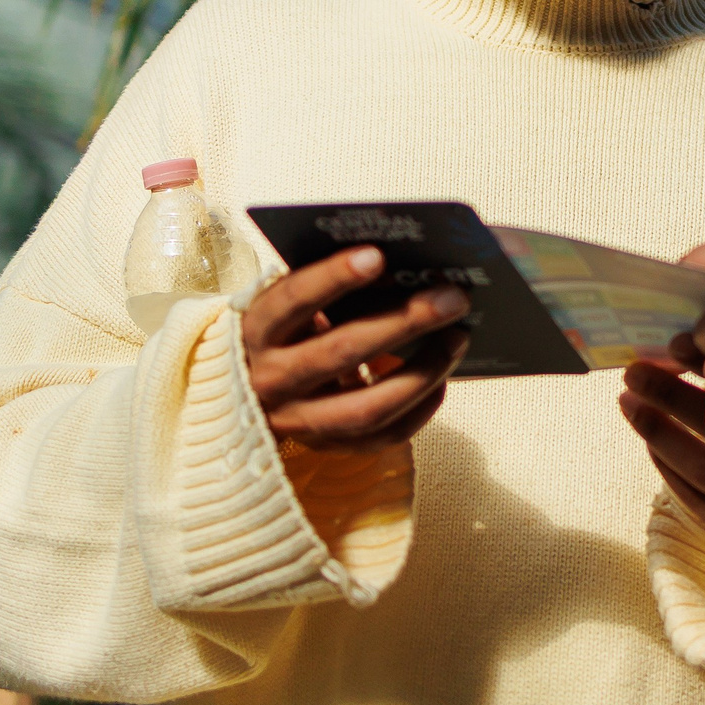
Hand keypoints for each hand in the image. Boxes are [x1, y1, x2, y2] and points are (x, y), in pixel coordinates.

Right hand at [243, 248, 471, 452]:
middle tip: (450, 298)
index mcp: (254, 331)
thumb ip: (327, 289)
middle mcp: (270, 380)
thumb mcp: (288, 308)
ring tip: (458, 338)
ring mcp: (298, 420)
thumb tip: (400, 269)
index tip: (377, 257)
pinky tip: (442, 378)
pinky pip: (382, 436)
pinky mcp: (326, 447)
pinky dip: (419, 408)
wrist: (246, 396)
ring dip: (421, 371)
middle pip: (341, 353)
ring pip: (366, 406)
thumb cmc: (281, 335)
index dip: (332, 278)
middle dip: (403, 322)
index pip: (291, 301)